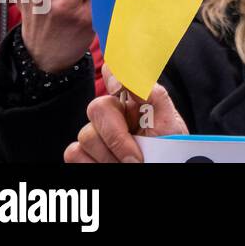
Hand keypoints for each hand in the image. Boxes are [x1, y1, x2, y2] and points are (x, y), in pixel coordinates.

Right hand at [64, 84, 186, 162]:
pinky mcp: (83, 153)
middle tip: (135, 158)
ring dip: (109, 156)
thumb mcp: (170, 121)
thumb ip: (154, 95)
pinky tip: (112, 166)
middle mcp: (113, 113)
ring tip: (129, 164)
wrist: (161, 172)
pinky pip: (74, 153)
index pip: (116, 74)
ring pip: (86, 135)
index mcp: (134, 99)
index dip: (112, 73)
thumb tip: (130, 77)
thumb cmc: (168, 148)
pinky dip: (92, 164)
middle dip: (116, 136)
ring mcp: (96, 132)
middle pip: (97, 108)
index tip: (118, 87)